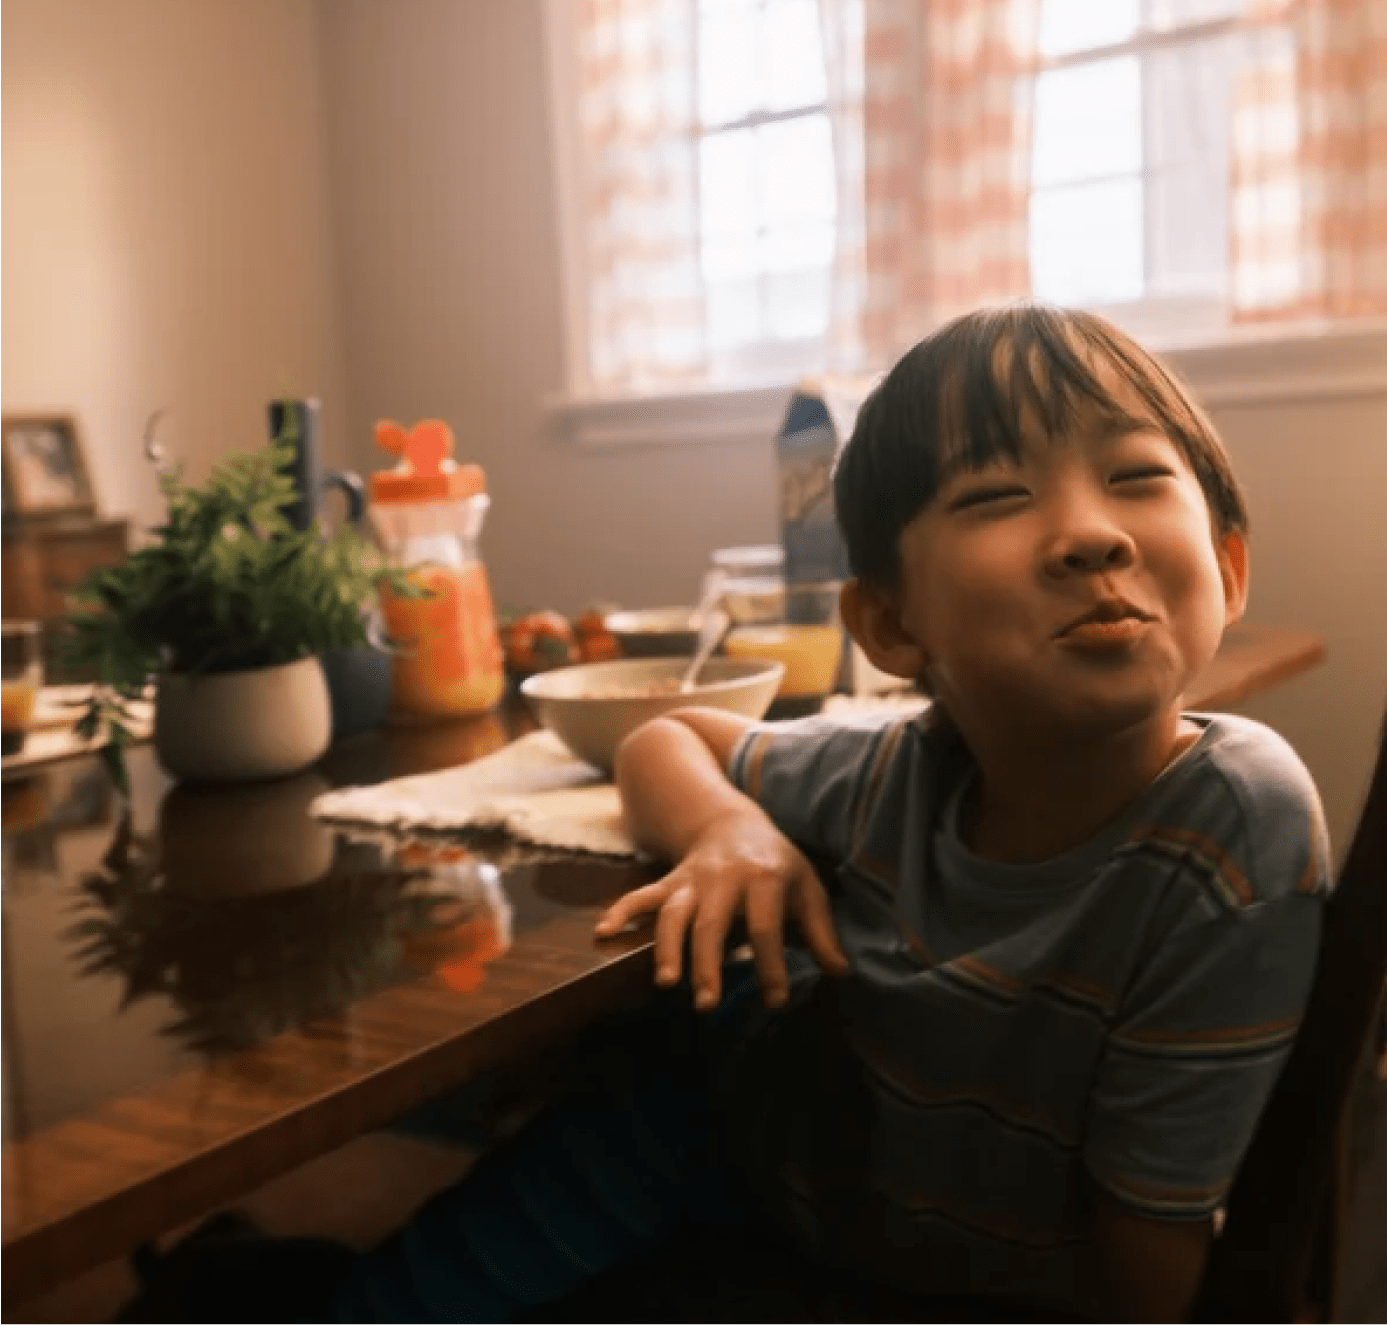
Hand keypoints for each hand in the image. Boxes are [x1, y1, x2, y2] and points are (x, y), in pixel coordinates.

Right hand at [594, 810, 849, 1010]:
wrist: (732, 822)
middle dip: (708, 963)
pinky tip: (604, 932)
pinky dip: (621, 910)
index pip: (766, 926)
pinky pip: (641, 895)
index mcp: (764, 878)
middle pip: (712, 923)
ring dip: (668, 947)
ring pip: (674, 914)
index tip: (775, 1001)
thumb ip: (821, 931)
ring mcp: (692, 880)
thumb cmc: (776, 864)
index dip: (771, 964)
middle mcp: (724, 879)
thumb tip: (842, 973)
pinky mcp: (669, 883)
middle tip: (706, 1004)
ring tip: (666, 982)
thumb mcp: (807, 888)